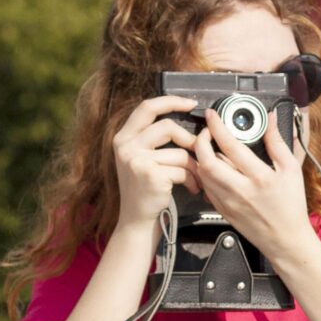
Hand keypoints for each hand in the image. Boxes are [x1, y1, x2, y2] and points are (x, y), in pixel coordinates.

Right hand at [111, 95, 198, 231]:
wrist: (137, 220)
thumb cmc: (145, 189)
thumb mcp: (141, 158)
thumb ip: (154, 139)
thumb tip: (187, 122)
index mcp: (123, 137)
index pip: (147, 107)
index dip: (170, 101)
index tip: (191, 103)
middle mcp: (125, 146)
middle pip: (167, 127)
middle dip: (188, 140)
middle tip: (198, 152)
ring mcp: (136, 160)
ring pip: (179, 152)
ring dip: (194, 167)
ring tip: (196, 178)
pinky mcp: (150, 175)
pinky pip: (182, 170)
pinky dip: (192, 180)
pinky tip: (191, 189)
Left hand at [193, 106, 319, 272]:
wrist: (285, 240)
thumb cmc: (291, 205)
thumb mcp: (292, 171)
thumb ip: (278, 143)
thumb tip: (271, 120)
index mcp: (260, 177)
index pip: (230, 146)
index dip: (217, 127)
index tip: (213, 115)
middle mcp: (240, 190)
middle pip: (206, 161)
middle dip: (200, 141)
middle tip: (206, 132)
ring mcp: (228, 202)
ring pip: (202, 174)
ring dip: (201, 157)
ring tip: (209, 147)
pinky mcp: (222, 210)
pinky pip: (206, 187)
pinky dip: (205, 173)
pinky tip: (213, 167)